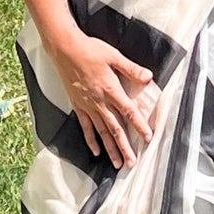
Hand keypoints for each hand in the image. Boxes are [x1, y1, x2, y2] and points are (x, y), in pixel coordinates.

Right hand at [48, 30, 156, 170]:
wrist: (65, 50)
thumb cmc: (89, 50)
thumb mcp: (113, 56)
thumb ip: (131, 69)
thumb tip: (148, 76)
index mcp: (111, 89)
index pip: (129, 111)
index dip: (139, 125)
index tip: (148, 138)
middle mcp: (100, 102)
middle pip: (116, 128)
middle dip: (125, 147)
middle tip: (132, 162)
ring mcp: (88, 106)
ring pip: (102, 132)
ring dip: (111, 149)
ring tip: (118, 163)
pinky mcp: (78, 106)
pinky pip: (86, 127)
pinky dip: (91, 140)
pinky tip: (96, 151)